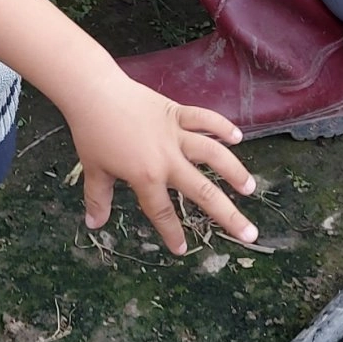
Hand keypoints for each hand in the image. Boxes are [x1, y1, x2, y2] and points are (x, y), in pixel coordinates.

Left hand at [63, 64, 257, 254]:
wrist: (94, 92)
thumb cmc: (92, 133)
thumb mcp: (93, 169)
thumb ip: (98, 199)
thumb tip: (93, 224)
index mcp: (146, 176)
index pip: (162, 212)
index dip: (172, 233)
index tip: (182, 249)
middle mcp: (167, 159)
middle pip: (202, 191)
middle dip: (227, 215)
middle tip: (250, 233)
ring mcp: (175, 134)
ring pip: (212, 153)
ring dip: (234, 171)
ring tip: (250, 188)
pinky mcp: (176, 112)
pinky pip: (203, 119)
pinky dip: (221, 125)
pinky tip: (237, 137)